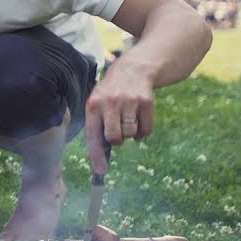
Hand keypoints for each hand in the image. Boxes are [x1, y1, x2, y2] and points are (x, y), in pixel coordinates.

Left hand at [84, 60, 154, 174]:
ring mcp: (129, 101)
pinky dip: (143, 130)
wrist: (133, 69)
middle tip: (117, 132)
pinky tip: (139, 118)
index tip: (101, 172)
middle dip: (117, 141)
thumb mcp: (96, 104)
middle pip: (114, 138)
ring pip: (131, 134)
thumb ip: (95, 127)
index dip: (97, 156)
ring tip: (127, 120)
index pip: (93, 135)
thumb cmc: (110, 93)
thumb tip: (96, 158)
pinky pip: (146, 130)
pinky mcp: (147, 102)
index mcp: (93, 105)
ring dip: (130, 134)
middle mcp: (110, 102)